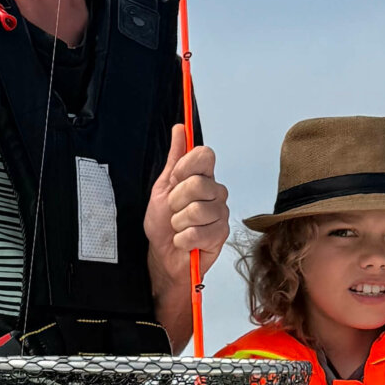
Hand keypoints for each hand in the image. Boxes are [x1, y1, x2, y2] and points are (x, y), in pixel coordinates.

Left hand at [145, 124, 229, 271]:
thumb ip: (174, 158)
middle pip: (198, 184)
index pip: (205, 155)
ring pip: (197, 210)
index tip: (175, 180)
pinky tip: (184, 240)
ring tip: (179, 227)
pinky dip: (183, 239)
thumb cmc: (163, 224)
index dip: (186, 167)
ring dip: (178, 222)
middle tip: (174, 211)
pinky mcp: (221, 234)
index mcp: (202, 177)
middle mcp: (215, 192)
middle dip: (176, 200)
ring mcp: (221, 213)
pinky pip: (198, 232)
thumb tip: (180, 129)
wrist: (164, 255)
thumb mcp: (163, 187)